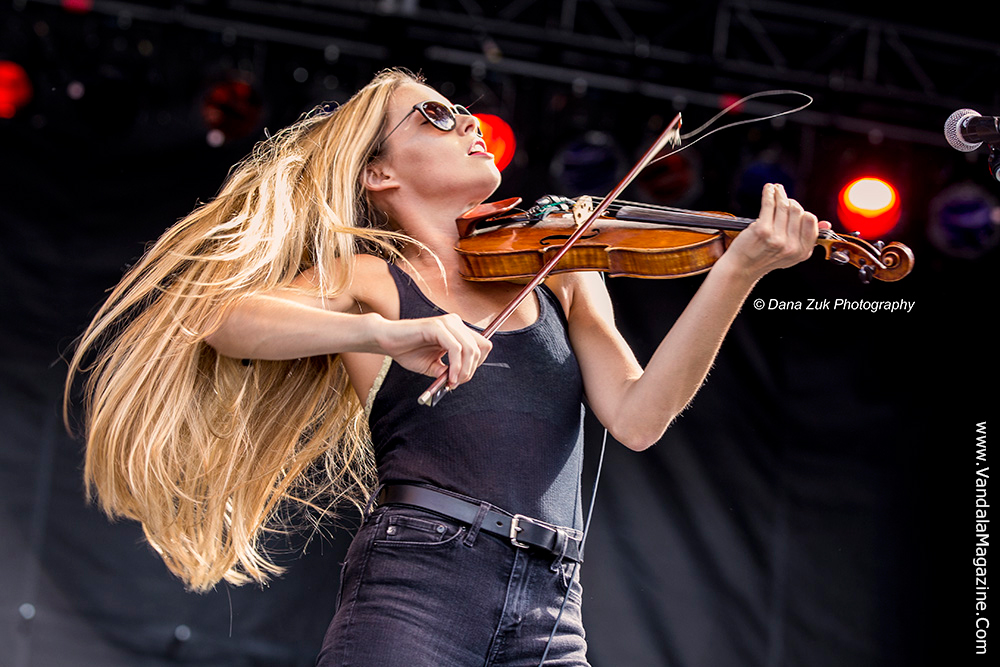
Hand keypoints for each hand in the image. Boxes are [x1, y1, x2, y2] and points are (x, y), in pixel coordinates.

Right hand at [372, 313, 492, 387]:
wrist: (387, 340)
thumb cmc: (408, 351)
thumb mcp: (433, 365)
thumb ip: (448, 370)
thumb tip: (459, 380)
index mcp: (457, 330)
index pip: (483, 346)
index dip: (476, 365)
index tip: (461, 378)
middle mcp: (455, 323)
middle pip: (481, 348)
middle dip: (471, 370)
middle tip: (455, 383)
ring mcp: (447, 323)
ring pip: (471, 349)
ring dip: (464, 370)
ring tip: (452, 382)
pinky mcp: (437, 326)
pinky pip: (456, 349)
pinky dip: (456, 366)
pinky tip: (448, 376)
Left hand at [721, 183, 831, 281]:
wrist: (742, 267)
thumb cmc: (765, 257)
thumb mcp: (790, 254)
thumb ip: (807, 239)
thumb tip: (825, 223)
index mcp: (802, 252)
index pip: (810, 220)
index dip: (802, 212)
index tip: (793, 208)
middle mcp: (791, 246)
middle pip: (797, 211)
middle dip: (789, 202)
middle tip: (782, 198)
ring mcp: (777, 239)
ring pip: (783, 206)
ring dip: (779, 193)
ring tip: (775, 188)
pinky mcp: (762, 231)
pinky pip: (769, 204)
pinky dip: (769, 193)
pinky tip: (769, 189)